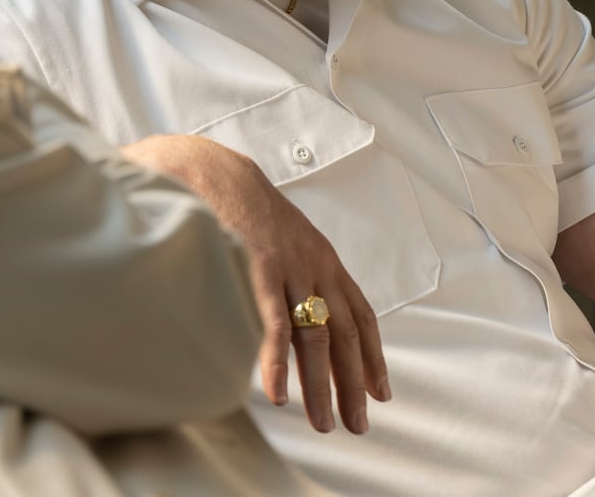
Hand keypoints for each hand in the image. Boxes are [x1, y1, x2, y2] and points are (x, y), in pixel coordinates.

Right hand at [121, 134, 389, 433]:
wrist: (213, 170)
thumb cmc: (240, 205)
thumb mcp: (280, 236)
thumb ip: (291, 271)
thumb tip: (289, 310)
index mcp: (323, 258)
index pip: (360, 315)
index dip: (372, 355)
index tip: (380, 392)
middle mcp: (316, 265)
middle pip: (344, 334)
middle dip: (354, 383)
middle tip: (357, 423)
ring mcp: (291, 268)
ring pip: (315, 337)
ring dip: (321, 386)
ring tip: (323, 423)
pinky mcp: (261, 268)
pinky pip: (274, 323)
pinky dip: (278, 362)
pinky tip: (278, 392)